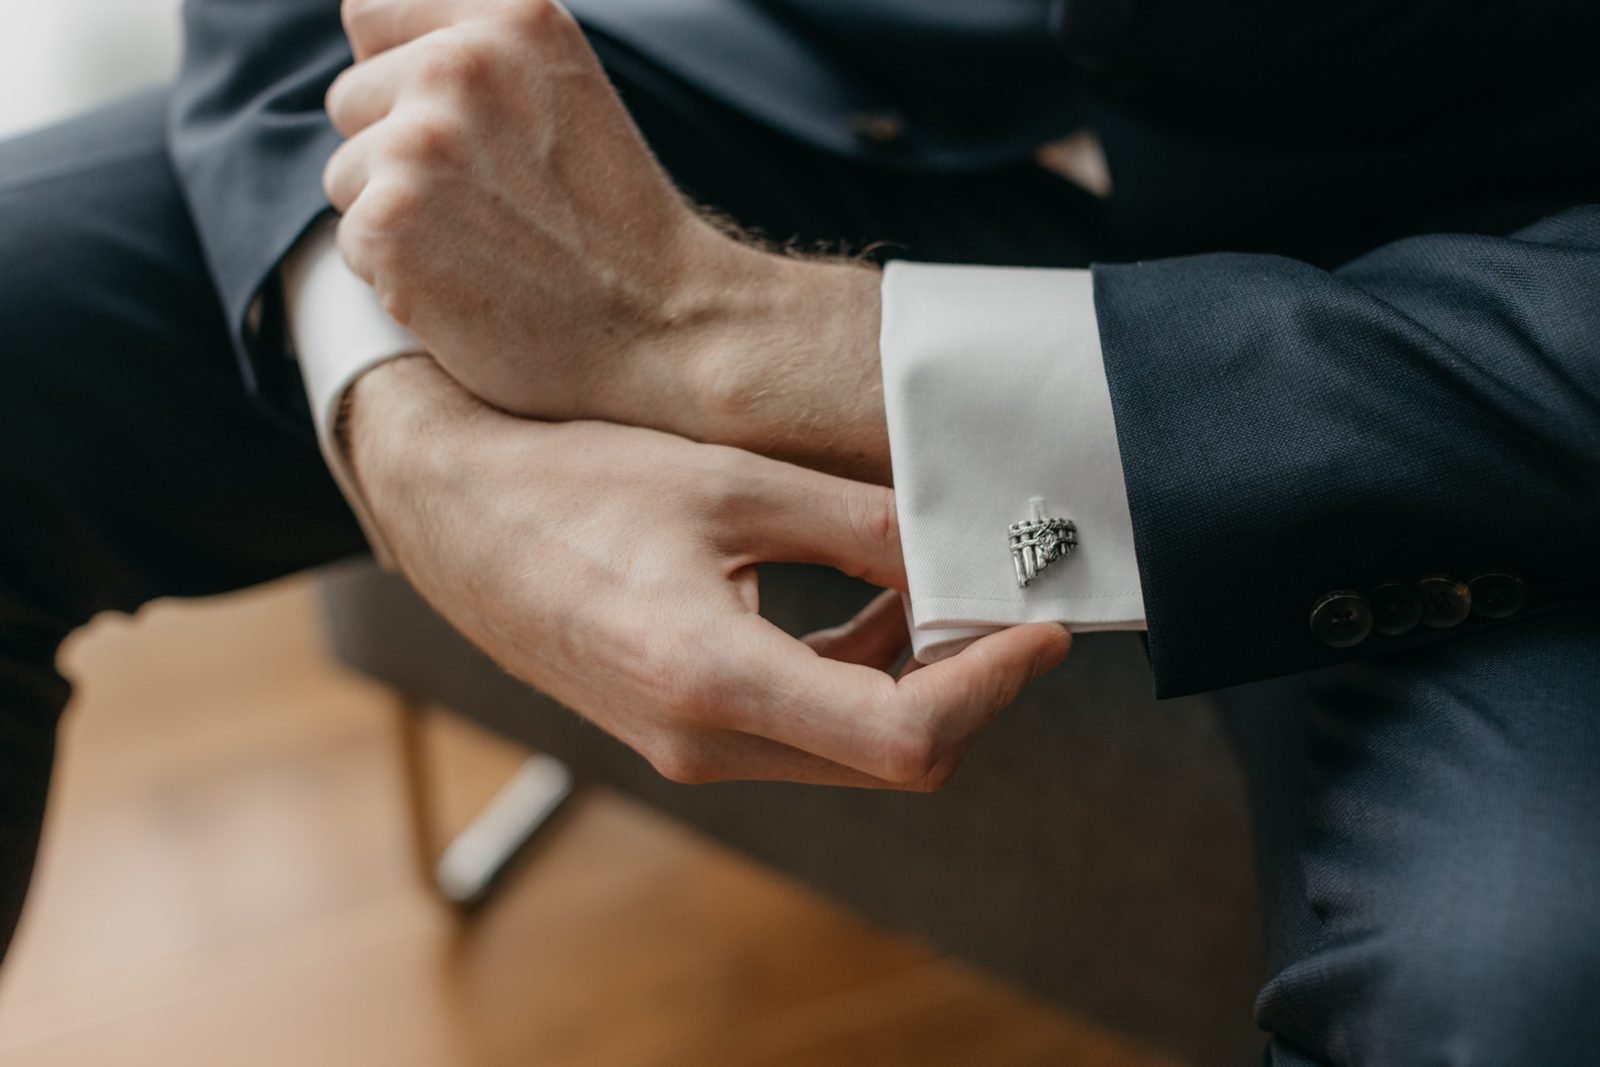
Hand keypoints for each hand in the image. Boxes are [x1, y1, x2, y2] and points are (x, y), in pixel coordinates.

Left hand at [324, 0, 889, 481]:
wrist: (667, 328)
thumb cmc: (614, 229)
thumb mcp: (564, 89)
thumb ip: (479, 57)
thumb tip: (365, 42)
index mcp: (514, 18)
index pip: (373, 16)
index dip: (402, 80)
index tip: (460, 135)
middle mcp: (461, 63)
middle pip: (352, 98)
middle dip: (397, 154)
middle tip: (491, 208)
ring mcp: (420, 142)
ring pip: (346, 174)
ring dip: (396, 217)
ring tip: (486, 248)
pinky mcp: (389, 220)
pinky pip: (351, 240)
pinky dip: (398, 276)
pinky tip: (470, 286)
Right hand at [346, 355, 1069, 788]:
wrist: (450, 508)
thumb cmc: (570, 479)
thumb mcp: (728, 482)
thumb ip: (857, 523)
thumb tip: (962, 545)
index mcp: (716, 682)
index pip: (908, 737)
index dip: (994, 686)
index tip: (1044, 629)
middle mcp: (705, 740)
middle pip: (890, 755)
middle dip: (967, 685)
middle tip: (1007, 601)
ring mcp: (689, 745)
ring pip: (849, 743)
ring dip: (915, 682)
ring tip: (944, 590)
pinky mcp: (679, 727)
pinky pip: (800, 725)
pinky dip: (856, 676)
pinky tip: (869, 602)